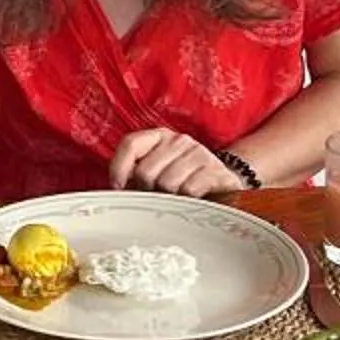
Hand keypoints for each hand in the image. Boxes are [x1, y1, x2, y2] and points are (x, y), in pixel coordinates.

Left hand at [109, 128, 245, 198]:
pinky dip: (187, 201)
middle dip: (148, 191)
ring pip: (167, 183)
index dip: (119, 168)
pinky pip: (189, 190)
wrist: (224, 186)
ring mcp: (199, 154)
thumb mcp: (157, 174)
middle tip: (159, 196)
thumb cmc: (184, 182)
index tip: (119, 187)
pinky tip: (193, 200)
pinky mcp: (216, 171)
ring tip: (178, 198)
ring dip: (170, 199)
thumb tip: (114, 191)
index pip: (130, 144)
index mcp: (160, 137)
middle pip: (145, 171)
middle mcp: (179, 141)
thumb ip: (134, 177)